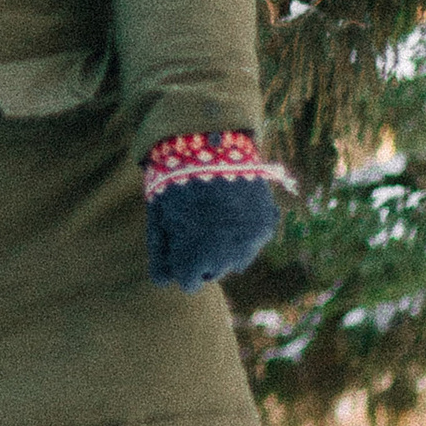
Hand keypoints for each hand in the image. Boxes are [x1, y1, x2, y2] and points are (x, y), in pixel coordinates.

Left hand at [143, 140, 278, 292]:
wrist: (209, 142)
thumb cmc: (174, 180)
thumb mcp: (158, 217)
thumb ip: (160, 254)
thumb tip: (163, 282)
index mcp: (194, 261)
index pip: (189, 282)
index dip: (180, 260)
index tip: (178, 239)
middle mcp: (225, 259)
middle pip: (213, 271)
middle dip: (203, 254)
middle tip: (195, 220)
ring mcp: (250, 243)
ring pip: (237, 260)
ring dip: (226, 245)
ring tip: (214, 212)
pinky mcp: (266, 225)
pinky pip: (254, 239)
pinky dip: (245, 228)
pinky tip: (233, 204)